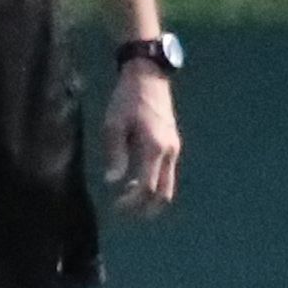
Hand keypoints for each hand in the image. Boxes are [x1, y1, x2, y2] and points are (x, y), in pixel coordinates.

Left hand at [103, 61, 181, 216]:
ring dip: (150, 196)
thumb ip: (115, 155)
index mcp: (154, 148)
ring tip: (129, 198)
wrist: (149, 75)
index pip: (147, 188)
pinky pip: (168, 171)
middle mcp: (169, 151)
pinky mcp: (173, 142)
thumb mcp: (114, 125)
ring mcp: (174, 147)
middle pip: (164, 193)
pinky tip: (137, 180)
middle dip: (146, 208)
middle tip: (126, 212)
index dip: (132, 203)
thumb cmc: (127, 99)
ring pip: (168, 183)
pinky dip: (154, 183)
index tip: (115, 206)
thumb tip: (113, 182)